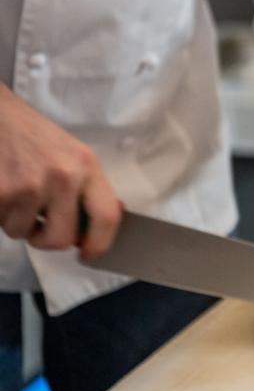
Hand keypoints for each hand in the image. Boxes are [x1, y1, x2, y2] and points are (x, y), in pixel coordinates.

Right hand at [0, 85, 121, 258]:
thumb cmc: (35, 137)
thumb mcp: (73, 156)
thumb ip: (85, 191)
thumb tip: (91, 232)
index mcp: (87, 167)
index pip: (107, 217)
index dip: (100, 243)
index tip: (89, 253)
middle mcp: (63, 177)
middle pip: (61, 238)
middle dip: (47, 240)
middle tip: (40, 227)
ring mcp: (29, 185)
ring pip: (23, 232)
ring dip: (18, 221)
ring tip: (17, 194)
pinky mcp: (0, 191)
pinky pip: (2, 222)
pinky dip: (1, 212)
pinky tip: (3, 188)